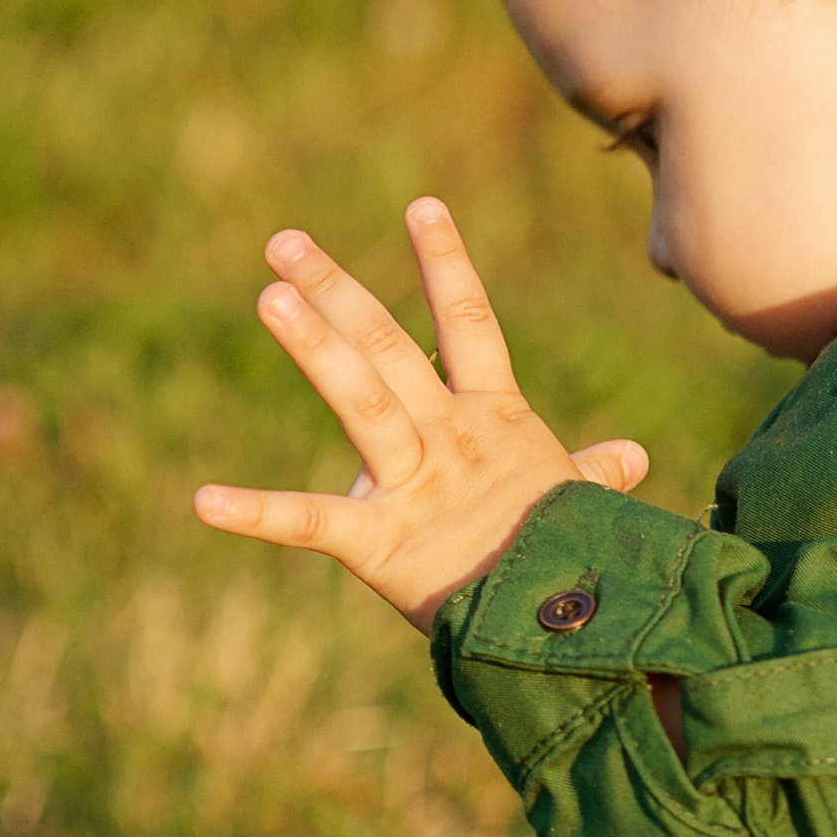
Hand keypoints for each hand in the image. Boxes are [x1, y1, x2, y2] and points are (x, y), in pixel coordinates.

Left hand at [194, 200, 648, 628]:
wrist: (576, 632)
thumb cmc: (572, 562)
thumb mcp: (575, 502)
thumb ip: (594, 472)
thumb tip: (635, 457)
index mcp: (494, 418)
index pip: (470, 323)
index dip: (447, 264)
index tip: (422, 204)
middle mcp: (451, 437)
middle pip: (390, 347)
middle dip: (337, 291)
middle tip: (283, 241)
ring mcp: (416, 485)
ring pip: (362, 399)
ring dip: (315, 346)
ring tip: (270, 296)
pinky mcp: (381, 544)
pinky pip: (312, 523)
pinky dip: (256, 514)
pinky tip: (202, 501)